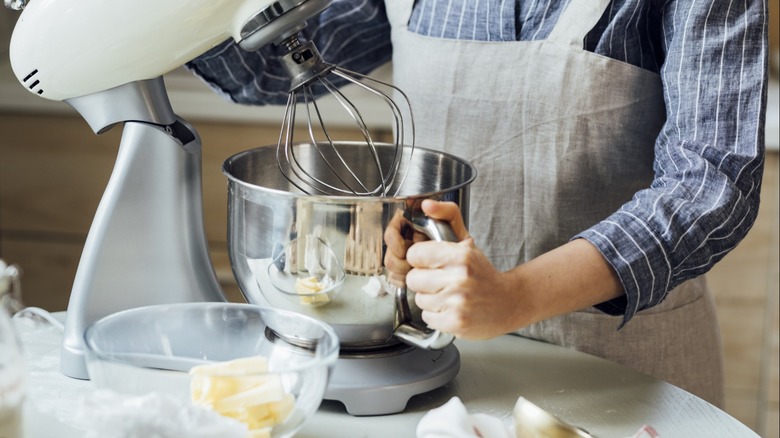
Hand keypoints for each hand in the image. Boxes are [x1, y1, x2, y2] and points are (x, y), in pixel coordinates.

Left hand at [384, 200, 517, 339]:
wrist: (509, 302)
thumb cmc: (483, 273)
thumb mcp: (466, 242)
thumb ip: (447, 216)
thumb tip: (426, 204)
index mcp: (460, 255)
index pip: (414, 254)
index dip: (420, 260)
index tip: (431, 263)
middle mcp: (459, 277)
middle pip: (413, 279)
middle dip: (424, 281)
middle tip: (441, 282)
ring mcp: (458, 302)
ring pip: (420, 299)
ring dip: (431, 300)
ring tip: (450, 296)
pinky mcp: (456, 322)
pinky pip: (428, 318)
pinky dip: (437, 316)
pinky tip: (452, 309)